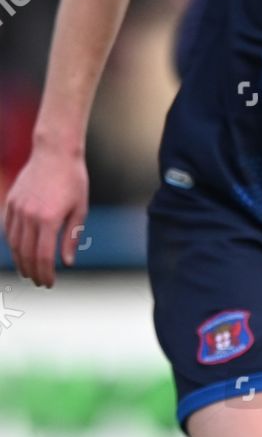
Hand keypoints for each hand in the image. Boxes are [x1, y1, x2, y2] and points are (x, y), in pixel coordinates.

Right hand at [3, 140, 88, 287]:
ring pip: (13, 244)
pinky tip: (20, 252)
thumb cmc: (73, 180)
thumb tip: (67, 263)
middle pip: (26, 254)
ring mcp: (16, 209)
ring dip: (20, 261)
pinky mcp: (10, 203)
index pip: (43, 257)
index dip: (45, 274)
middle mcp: (29, 216)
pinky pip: (8, 230)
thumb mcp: (80, 208)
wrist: (55, 153)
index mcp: (49, 219)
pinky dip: (12, 245)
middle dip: (32, 272)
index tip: (50, 283)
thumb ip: (71, 237)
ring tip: (29, 271)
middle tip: (39, 282)